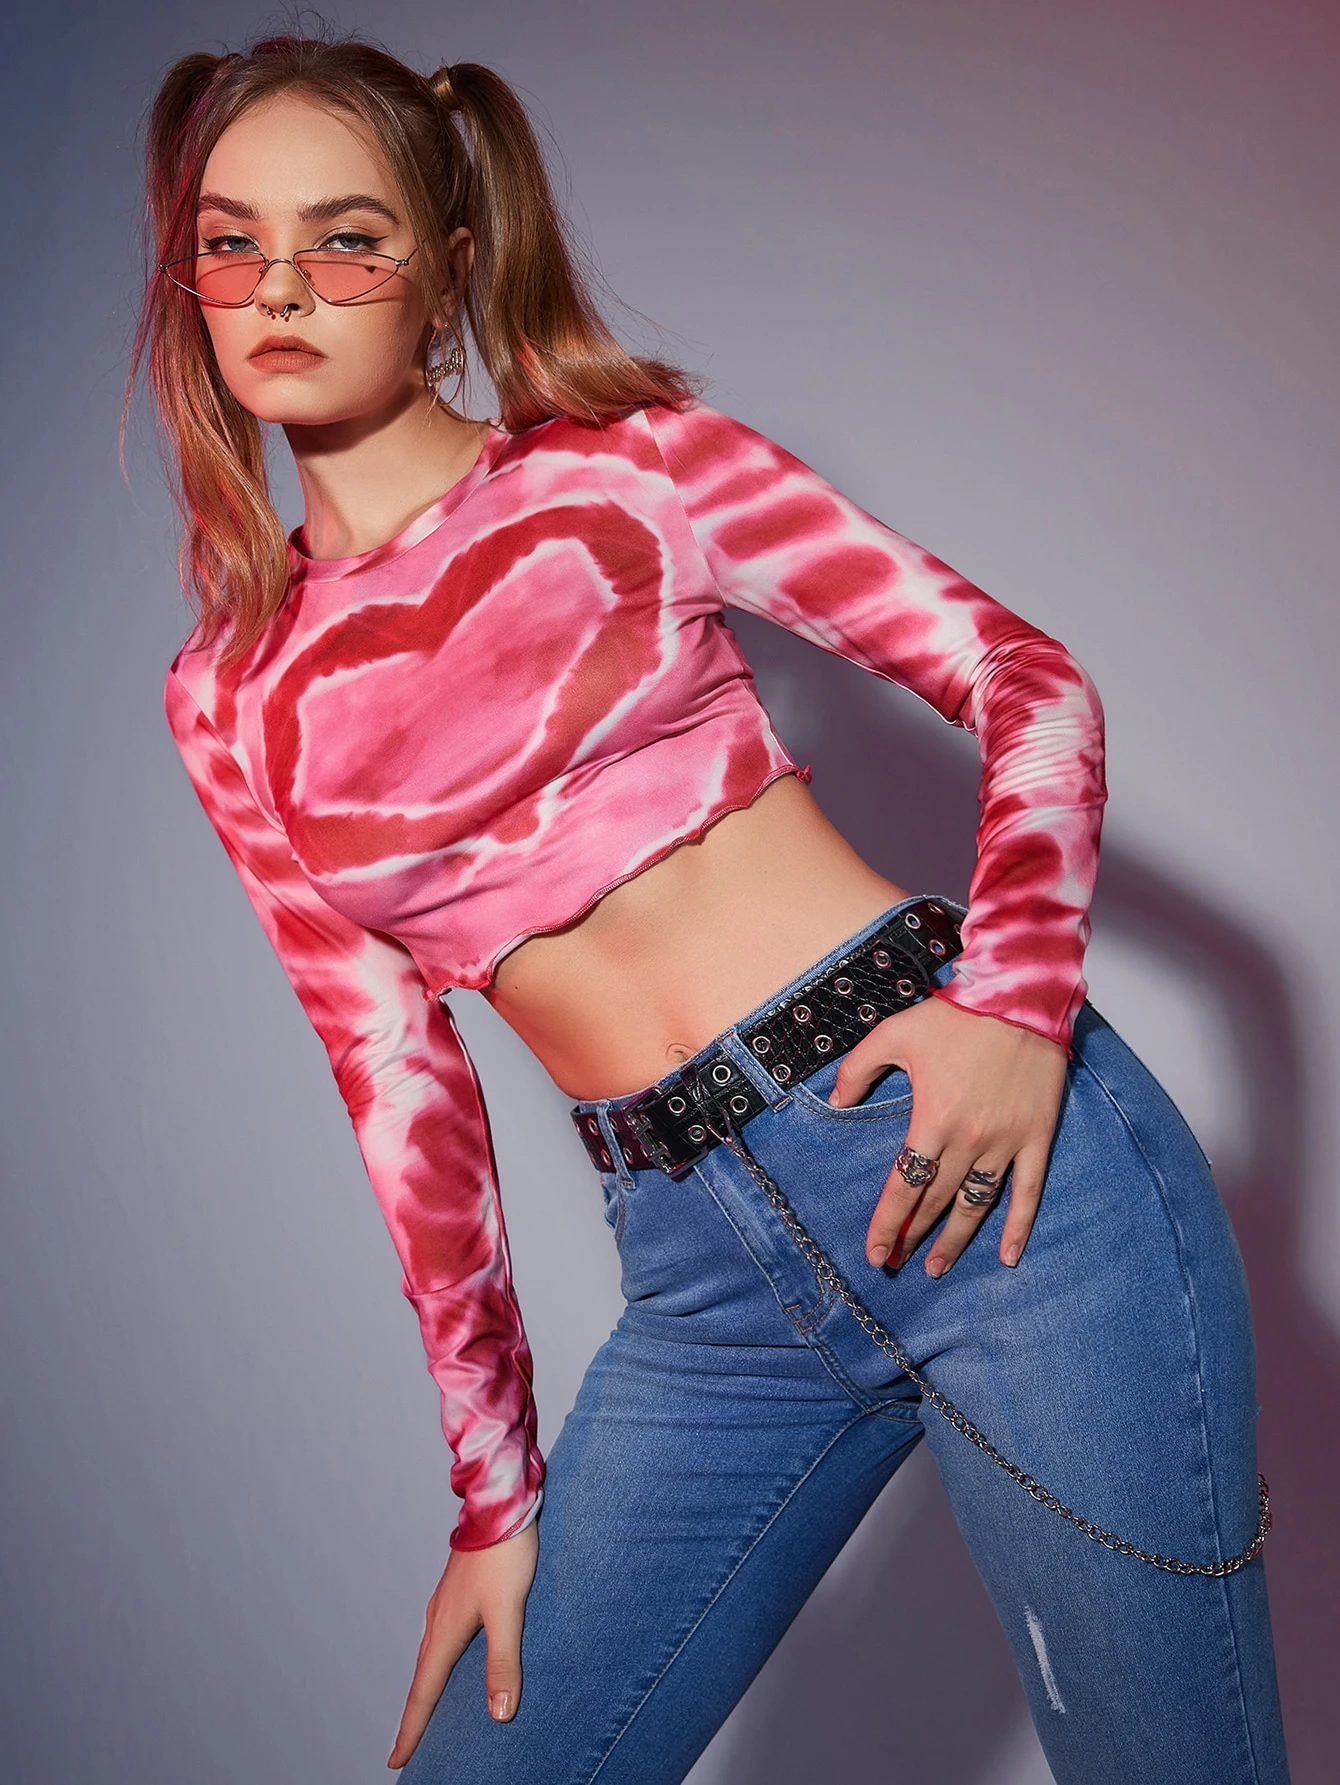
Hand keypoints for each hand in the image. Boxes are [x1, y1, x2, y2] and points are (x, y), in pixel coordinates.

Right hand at [388, 1519, 538, 1768]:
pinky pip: (442, 1639)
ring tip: (427, 1711)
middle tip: (406, 1748)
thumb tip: (500, 1714)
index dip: (412, 1730)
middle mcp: (438, 1620)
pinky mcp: (458, 1592)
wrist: (500, 1503)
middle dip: (415, 1716)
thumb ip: (503, 1662)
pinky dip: (440, 1662)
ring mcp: (446, 1604)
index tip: (396, 1761)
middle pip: (423, 1679)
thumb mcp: (509, 1611)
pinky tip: (453, 1658)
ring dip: (427, 1688)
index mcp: (446, 1631)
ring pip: (431, 1657)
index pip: (425, 1693)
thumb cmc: (505, 1553)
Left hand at [828, 994, 1066, 1275]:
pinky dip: (1019, 1227)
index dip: (887, 1224)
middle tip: (896, 1262)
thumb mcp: (893, 1033)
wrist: (1019, 998)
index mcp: (932, 1120)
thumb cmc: (955, 1015)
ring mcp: (1006, 1142)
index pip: (904, 1187)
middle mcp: (968, 1140)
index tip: (875, 1253)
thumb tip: (834, 1100)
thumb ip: (858, 1069)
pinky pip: (1028, 1192)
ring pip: (976, 1205)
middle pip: (935, 1201)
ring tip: (936, 1266)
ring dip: (955, 1240)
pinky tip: (1006, 1256)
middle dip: (912, 1236)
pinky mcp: (1036, 1138)